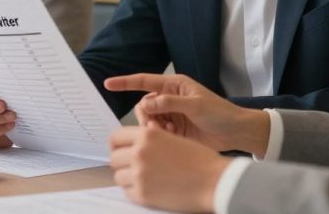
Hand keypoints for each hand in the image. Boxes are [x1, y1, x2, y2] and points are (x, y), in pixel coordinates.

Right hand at [105, 73, 269, 154]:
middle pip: (144, 104)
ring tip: (168, 133)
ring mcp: (171, 114)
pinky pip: (157, 132)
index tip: (108, 83)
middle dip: (146, 116)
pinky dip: (159, 136)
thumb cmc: (220, 113)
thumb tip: (146, 103)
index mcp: (174, 85)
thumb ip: (170, 102)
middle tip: (158, 127)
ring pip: (148, 120)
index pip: (144, 81)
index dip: (125, 82)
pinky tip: (172, 139)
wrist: (236, 133)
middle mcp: (170, 98)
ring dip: (153, 128)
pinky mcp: (174, 130)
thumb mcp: (196, 105)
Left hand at [110, 125, 229, 212]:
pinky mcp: (142, 194)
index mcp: (146, 135)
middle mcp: (139, 153)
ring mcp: (139, 174)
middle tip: (134, 166)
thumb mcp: (172, 138)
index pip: (116, 137)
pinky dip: (135, 191)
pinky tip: (150, 188)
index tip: (122, 149)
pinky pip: (127, 192)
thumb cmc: (199, 159)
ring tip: (145, 178)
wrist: (214, 181)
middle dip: (122, 162)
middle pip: (114, 158)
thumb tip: (133, 143)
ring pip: (118, 176)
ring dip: (128, 177)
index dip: (119, 144)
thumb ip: (151, 138)